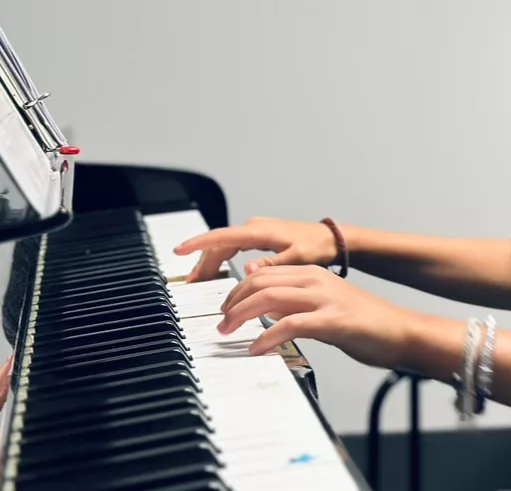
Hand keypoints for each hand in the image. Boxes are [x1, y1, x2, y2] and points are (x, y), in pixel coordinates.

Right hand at [174, 217, 337, 281]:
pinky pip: (232, 247)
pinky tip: (216, 273)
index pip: (222, 236)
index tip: (179, 250)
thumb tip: (249, 270)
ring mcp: (256, 232)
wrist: (331, 239)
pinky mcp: (259, 238)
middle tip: (190, 283)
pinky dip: (221, 259)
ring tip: (197, 281)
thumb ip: (273, 265)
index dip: (199, 244)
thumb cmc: (317, 247)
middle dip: (201, 262)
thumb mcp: (297, 258)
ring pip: (224, 246)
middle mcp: (254, 228)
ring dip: (210, 262)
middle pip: (219, 244)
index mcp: (259, 232)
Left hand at [218, 264, 416, 368]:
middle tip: (221, 324)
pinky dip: (267, 337)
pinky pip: (289, 325)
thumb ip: (297, 305)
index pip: (262, 273)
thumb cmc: (365, 324)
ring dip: (241, 316)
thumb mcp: (325, 306)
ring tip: (229, 334)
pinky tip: (257, 349)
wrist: (401, 332)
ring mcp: (323, 299)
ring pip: (268, 298)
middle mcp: (314, 280)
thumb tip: (268, 314)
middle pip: (259, 281)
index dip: (237, 291)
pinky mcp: (331, 321)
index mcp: (311, 273)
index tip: (225, 309)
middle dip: (232, 302)